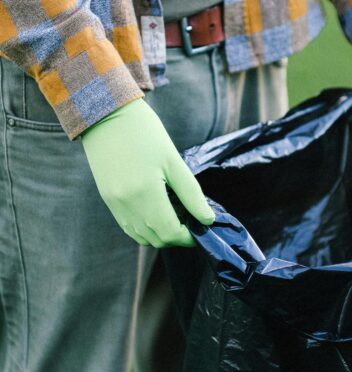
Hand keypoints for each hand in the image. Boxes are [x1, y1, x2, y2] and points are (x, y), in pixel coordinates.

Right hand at [82, 99, 214, 247]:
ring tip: (176, 218)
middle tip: (193, 223)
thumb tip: (208, 219)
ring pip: (141, 237)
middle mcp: (126, 204)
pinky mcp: (107, 199)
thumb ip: (192, 194)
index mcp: (145, 194)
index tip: (202, 228)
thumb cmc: (146, 133)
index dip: (189, 237)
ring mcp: (114, 204)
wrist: (107, 115)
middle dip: (178, 237)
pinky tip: (157, 213)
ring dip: (161, 235)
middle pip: (156, 239)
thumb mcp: (174, 162)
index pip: (170, 232)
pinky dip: (145, 228)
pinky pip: (128, 227)